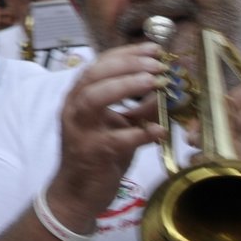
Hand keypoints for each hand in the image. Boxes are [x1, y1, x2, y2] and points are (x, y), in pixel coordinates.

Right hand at [48, 41, 167, 226]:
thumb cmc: (98, 155)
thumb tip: (166, 90)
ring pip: (95, 99)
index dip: (126, 54)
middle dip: (128, 65)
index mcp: (78, 98)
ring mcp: (80, 131)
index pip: (98, 65)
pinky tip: (160, 130)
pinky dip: (140, 133)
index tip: (154, 49)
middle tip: (158, 64)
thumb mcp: (118, 126)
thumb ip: (138, 109)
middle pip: (94, 76)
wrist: (77, 192)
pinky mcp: (92, 153)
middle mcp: (74, 109)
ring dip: (126, 86)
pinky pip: (117, 139)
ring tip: (155, 82)